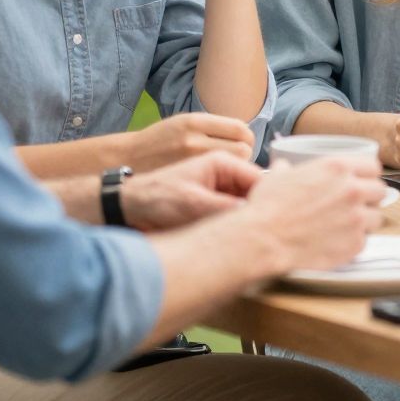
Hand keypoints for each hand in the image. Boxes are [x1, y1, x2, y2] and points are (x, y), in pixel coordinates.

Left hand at [120, 151, 260, 231]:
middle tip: (257, 233)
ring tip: (244, 238)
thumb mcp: (192, 203)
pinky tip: (232, 238)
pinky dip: (233, 226)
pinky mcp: (213, 203)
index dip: (268, 199)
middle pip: (255, 192)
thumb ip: (225, 207)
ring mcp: (219, 188)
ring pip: (245, 205)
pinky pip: (232, 214)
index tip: (270, 222)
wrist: (129, 208)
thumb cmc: (155, 198)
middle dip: (257, 210)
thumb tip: (255, 214)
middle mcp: (225, 173)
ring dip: (244, 220)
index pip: (259, 178)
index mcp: (222, 162)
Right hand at [125, 112, 256, 172]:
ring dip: (236, 168)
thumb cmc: (160, 142)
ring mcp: (190, 161)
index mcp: (194, 122)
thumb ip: (212, 128)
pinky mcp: (187, 179)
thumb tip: (244, 135)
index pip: (239, 129)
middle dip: (245, 154)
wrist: (128, 159)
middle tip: (237, 160)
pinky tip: (217, 180)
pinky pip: (220, 180)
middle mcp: (193, 140)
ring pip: (234, 166)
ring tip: (227, 171)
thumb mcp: (184, 124)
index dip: (246, 137)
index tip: (242, 143)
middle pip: (243, 148)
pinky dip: (224, 180)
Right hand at [242, 159, 388, 272]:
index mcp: (338, 168)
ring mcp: (357, 218)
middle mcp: (352, 190)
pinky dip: (352, 242)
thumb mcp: (278, 176)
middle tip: (354, 205)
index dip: (366, 176)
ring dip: (364, 221)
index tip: (362, 182)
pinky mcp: (354, 244)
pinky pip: (364, 241)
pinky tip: (336, 241)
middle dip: (369, 198)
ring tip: (344, 226)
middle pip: (380, 191)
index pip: (373, 167)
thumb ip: (290, 169)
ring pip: (376, 218)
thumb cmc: (268, 208)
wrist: (263, 239)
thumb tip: (285, 167)